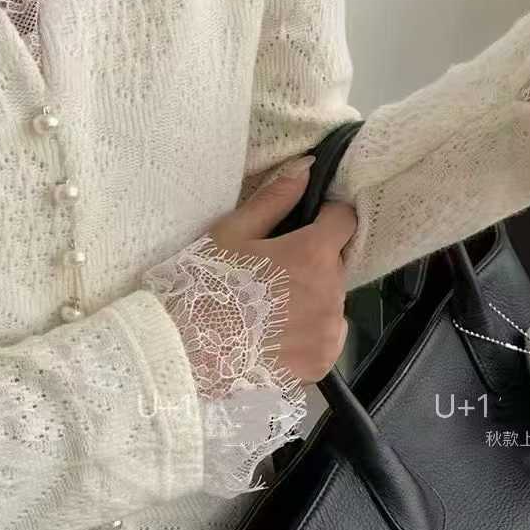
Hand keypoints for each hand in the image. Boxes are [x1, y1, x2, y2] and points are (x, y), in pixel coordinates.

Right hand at [207, 158, 357, 381]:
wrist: (185, 353)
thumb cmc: (204, 287)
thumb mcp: (231, 234)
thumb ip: (274, 200)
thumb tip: (307, 168)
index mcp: (313, 255)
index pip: (345, 221)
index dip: (326, 218)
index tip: (305, 226)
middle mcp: (331, 293)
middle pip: (337, 264)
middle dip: (315, 262)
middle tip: (274, 274)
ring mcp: (329, 331)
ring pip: (333, 302)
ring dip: (314, 300)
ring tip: (272, 311)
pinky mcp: (323, 362)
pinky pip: (327, 338)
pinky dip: (311, 335)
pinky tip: (278, 337)